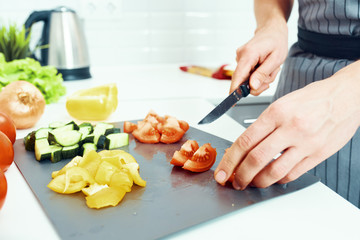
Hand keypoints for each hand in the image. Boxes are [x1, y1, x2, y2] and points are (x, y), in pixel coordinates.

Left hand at [214, 70, 359, 188]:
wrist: (348, 95)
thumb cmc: (314, 97)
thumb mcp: (282, 103)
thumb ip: (264, 125)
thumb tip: (245, 147)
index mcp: (276, 112)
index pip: (245, 142)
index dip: (229, 161)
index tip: (222, 171)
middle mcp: (290, 128)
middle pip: (256, 159)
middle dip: (239, 175)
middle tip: (233, 182)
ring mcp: (306, 143)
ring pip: (274, 172)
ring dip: (258, 182)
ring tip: (251, 183)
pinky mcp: (318, 154)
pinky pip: (292, 174)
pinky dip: (278, 180)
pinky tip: (272, 178)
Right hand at [232, 20, 287, 95]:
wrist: (272, 30)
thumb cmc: (276, 42)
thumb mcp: (276, 59)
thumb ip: (263, 74)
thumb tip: (252, 87)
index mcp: (249, 54)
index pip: (238, 76)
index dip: (235, 90)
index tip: (232, 102)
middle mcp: (240, 56)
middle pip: (242, 81)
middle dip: (257, 84)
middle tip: (270, 77)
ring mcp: (239, 58)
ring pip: (247, 79)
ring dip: (260, 79)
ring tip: (269, 68)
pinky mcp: (241, 61)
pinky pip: (247, 75)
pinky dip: (257, 75)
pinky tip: (264, 66)